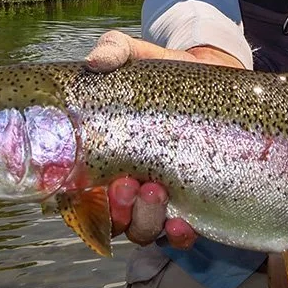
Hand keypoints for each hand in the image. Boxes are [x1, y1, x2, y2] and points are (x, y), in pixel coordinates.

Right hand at [86, 31, 238, 247]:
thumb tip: (96, 61)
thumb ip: (114, 51)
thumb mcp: (135, 55)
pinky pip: (179, 236)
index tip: (88, 184)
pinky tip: (183, 224)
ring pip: (141, 231)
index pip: (76, 195)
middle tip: (127, 184)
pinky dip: (178, 236)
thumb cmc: (162, 71)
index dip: (75, 201)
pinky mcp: (192, 204)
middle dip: (116, 211)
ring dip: (144, 220)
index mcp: (101, 160)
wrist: (212, 76)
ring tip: (156, 190)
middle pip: (110, 221)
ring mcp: (158, 200)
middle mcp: (125, 187)